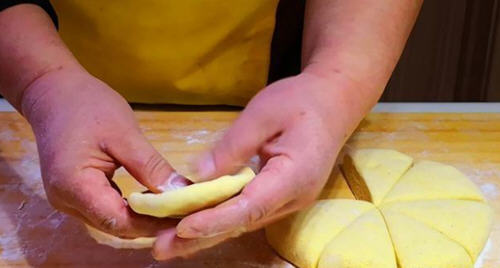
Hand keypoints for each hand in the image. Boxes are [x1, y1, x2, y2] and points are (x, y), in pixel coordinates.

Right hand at [22, 67, 182, 237]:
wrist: (52, 91)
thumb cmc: (87, 106)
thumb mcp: (125, 134)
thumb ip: (151, 167)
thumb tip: (181, 192)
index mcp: (75, 187)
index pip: (120, 221)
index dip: (153, 225)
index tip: (184, 220)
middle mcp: (67, 201)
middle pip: (115, 225)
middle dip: (150, 224)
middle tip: (184, 215)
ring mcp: (68, 200)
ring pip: (111, 221)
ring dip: (141, 218)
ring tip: (173, 210)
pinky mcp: (74, 193)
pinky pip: (105, 209)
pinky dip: (129, 208)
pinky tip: (151, 200)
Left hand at [153, 73, 354, 258]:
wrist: (332, 103)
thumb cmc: (300, 102)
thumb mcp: (264, 113)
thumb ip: (233, 146)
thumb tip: (198, 176)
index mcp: (293, 176)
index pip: (249, 207)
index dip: (215, 220)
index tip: (181, 228)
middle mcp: (292, 198)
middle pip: (242, 223)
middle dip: (202, 237)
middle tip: (161, 250)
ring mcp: (288, 201)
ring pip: (243, 222)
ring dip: (206, 233)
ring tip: (167, 244)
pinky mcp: (281, 197)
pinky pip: (247, 213)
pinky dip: (220, 220)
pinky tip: (195, 226)